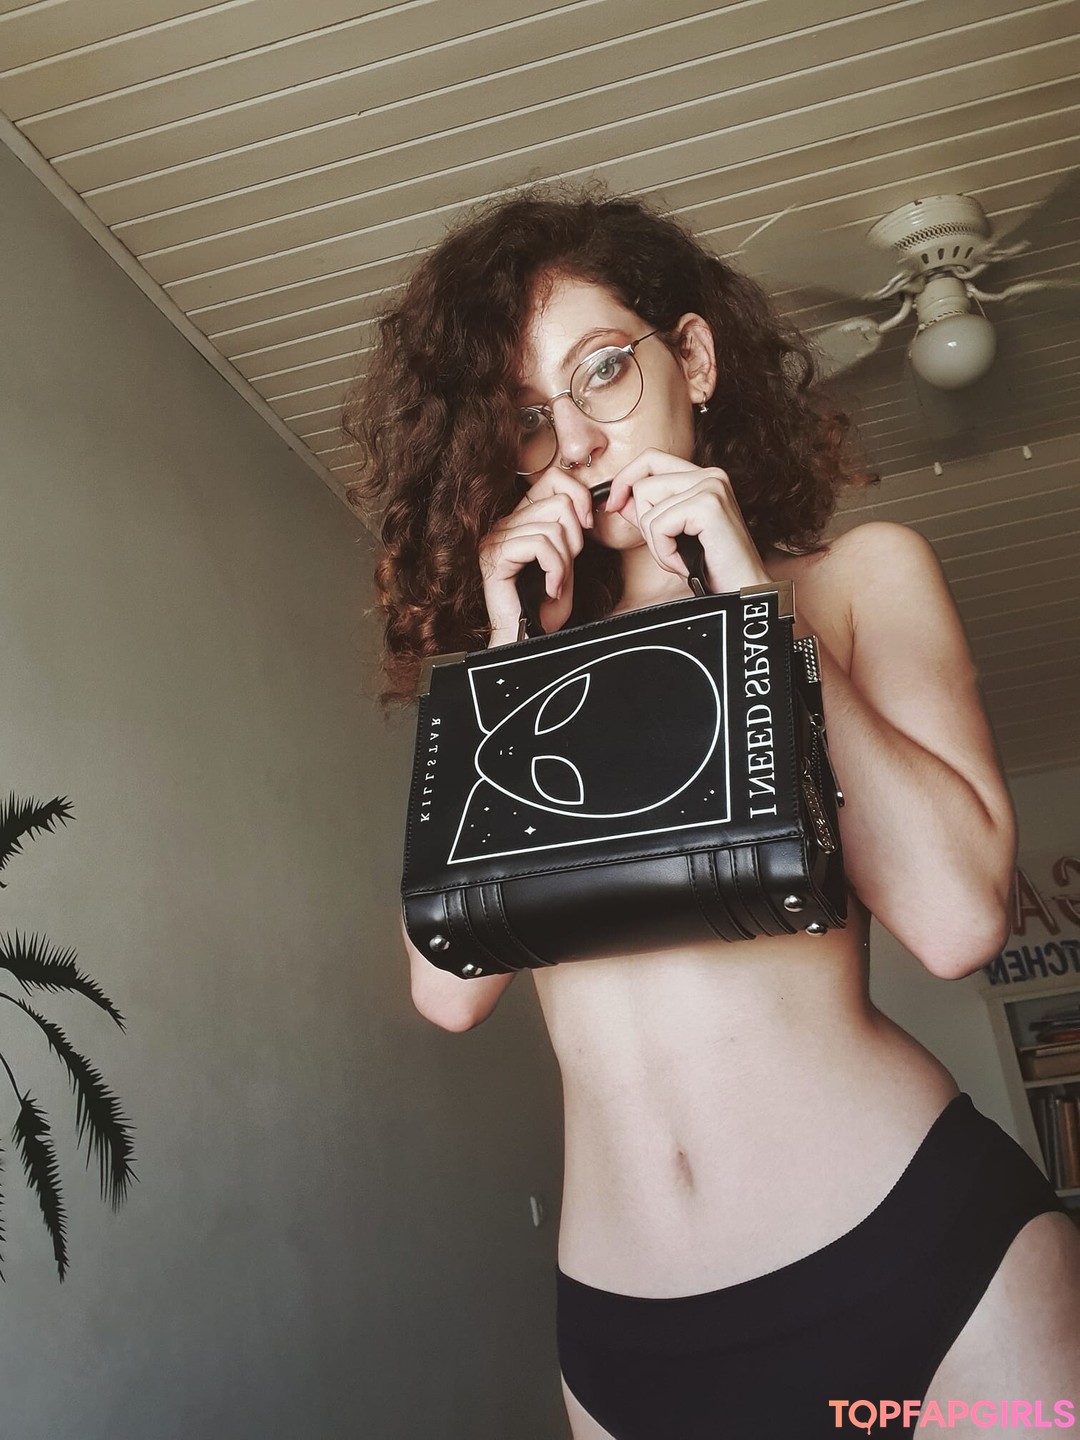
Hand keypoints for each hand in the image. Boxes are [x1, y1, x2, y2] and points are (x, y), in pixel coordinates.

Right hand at [478, 474, 594, 641]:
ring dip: (565, 561)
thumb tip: (586, 500)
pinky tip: (551, 588)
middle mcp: (504, 523)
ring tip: (557, 583)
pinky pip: (540, 545)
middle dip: (576, 538)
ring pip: (553, 527)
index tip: (588, 527)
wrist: (528, 638)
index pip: (554, 479)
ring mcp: (496, 538)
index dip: (579, 497)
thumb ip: (571, 527)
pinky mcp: (495, 556)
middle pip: (559, 501)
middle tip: (567, 568)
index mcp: (521, 519)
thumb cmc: (546, 605)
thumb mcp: (567, 558)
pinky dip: (555, 569)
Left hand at [604, 450, 770, 592]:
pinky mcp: (708, 506)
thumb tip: (618, 499)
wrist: (743, 590)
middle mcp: (710, 475)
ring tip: (681, 558)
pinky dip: (664, 552)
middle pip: (643, 484)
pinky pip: (658, 526)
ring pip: (647, 507)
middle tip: (669, 548)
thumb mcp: (673, 535)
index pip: (651, 458)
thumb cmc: (711, 567)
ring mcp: (711, 487)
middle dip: (644, 523)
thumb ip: (648, 513)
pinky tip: (685, 563)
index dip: (626, 478)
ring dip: (656, 544)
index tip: (614, 504)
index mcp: (704, 476)